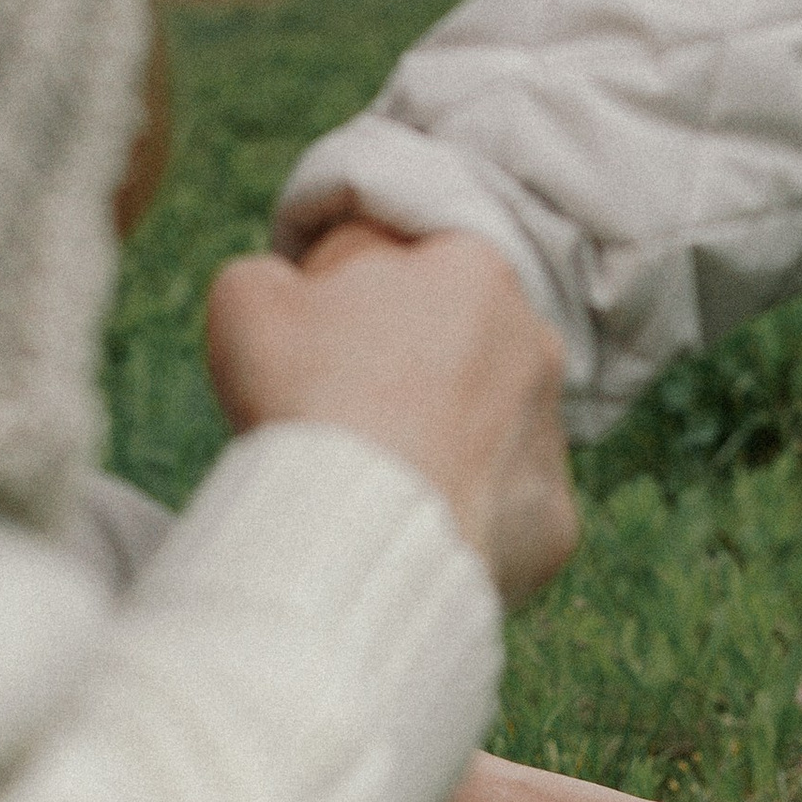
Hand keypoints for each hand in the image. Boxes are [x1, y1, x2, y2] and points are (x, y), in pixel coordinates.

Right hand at [204, 225, 578, 606]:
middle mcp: (534, 343)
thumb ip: (274, 276)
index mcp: (473, 269)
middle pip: (453, 345)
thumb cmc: (307, 400)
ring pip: (485, 425)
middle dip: (404, 367)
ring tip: (374, 474)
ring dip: (439, 438)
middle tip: (339, 412)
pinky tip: (410, 523)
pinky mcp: (552, 518)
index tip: (310, 345)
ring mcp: (549, 433)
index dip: (344, 300)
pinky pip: (501, 506)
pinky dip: (459, 511)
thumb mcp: (249, 300)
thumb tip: (291, 292)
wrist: (359, 535)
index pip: (401, 266)